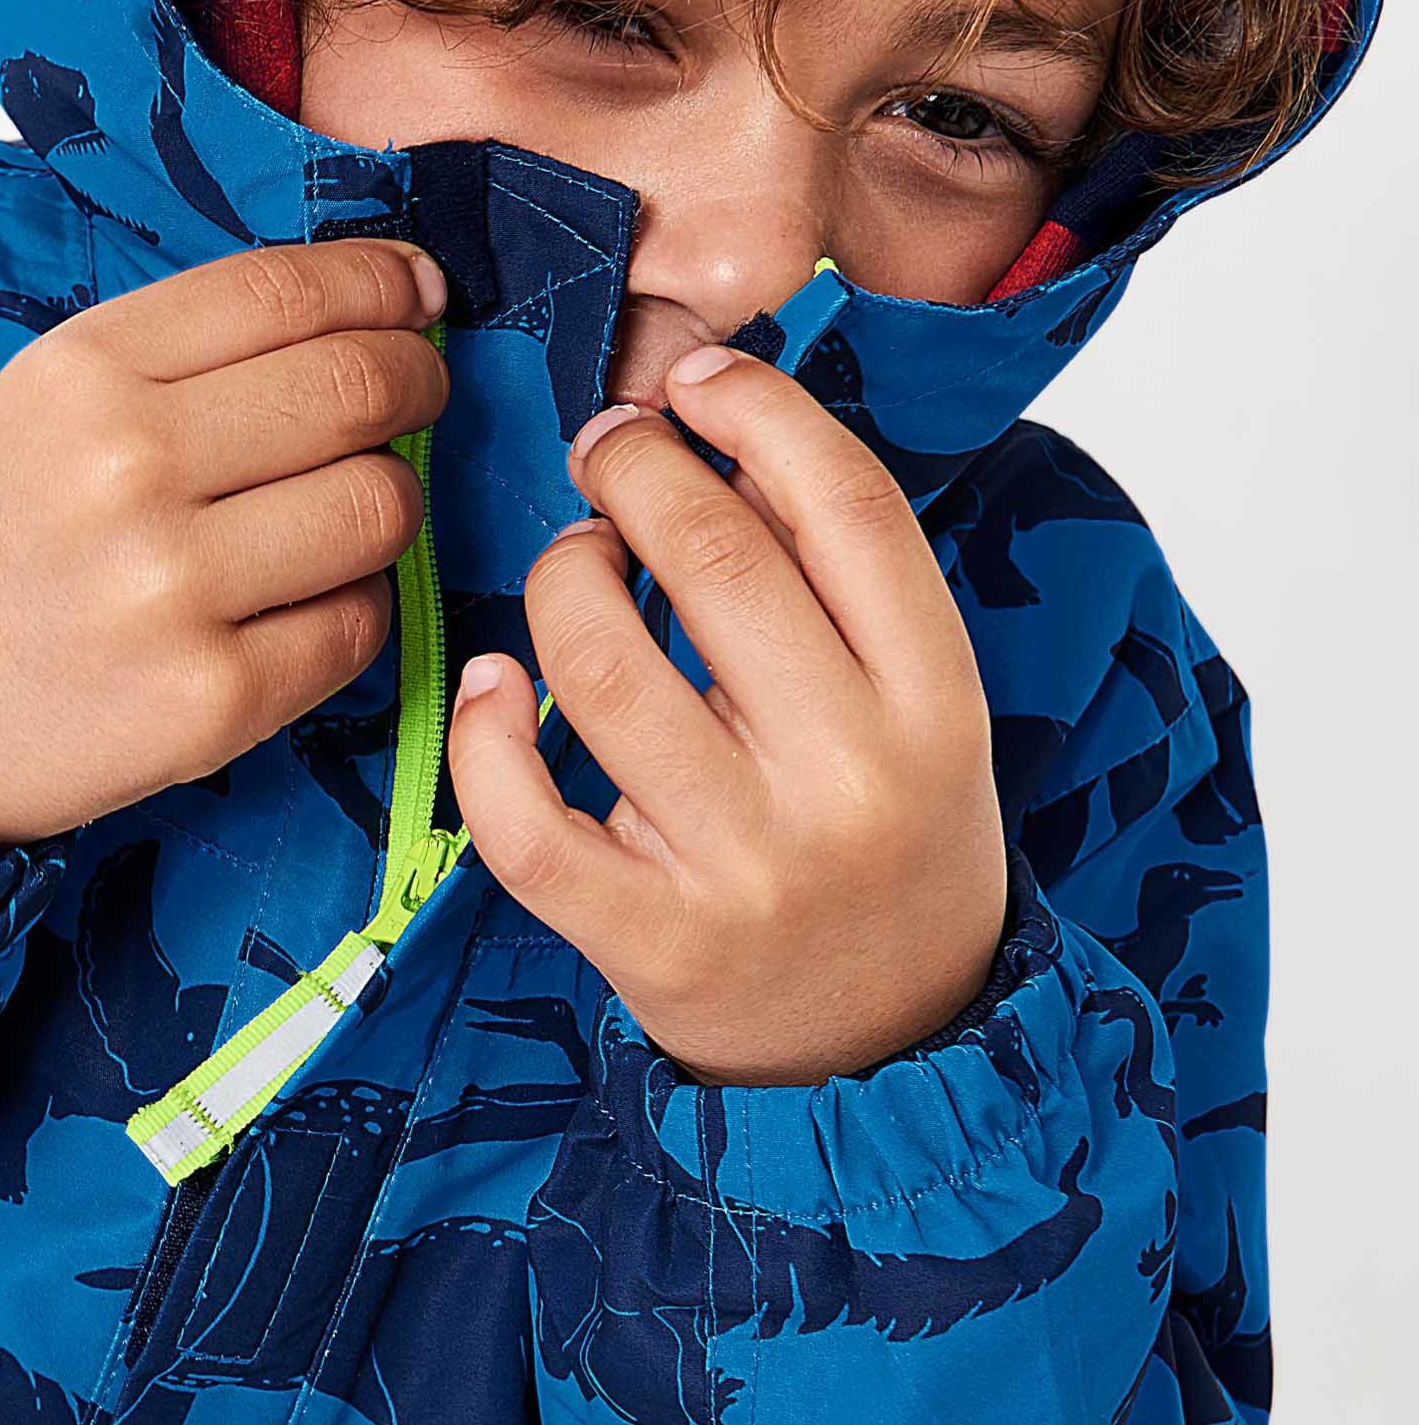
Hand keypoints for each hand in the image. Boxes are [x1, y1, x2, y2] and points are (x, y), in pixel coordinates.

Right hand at [0, 238, 448, 843]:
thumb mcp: (32, 406)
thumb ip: (178, 359)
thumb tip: (365, 309)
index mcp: (85, 371)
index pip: (287, 290)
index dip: (384, 282)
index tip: (419, 294)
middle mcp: (132, 465)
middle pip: (361, 387)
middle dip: (419, 381)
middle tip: (419, 396)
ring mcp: (175, 589)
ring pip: (381, 508)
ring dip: (389, 505)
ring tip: (345, 516)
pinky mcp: (210, 702)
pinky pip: (359, 627)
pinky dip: (358, 609)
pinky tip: (306, 606)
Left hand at [445, 345, 1008, 1086]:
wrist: (886, 1043)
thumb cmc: (886, 835)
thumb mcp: (918, 707)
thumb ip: (844, 582)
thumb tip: (717, 427)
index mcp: (937, 701)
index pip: (846, 505)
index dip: (756, 411)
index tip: (694, 380)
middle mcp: (852, 779)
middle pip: (714, 558)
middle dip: (634, 471)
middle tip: (605, 453)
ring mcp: (745, 868)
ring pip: (599, 668)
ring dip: (562, 578)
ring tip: (574, 564)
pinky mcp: (649, 941)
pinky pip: (527, 821)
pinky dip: (487, 733)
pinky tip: (494, 683)